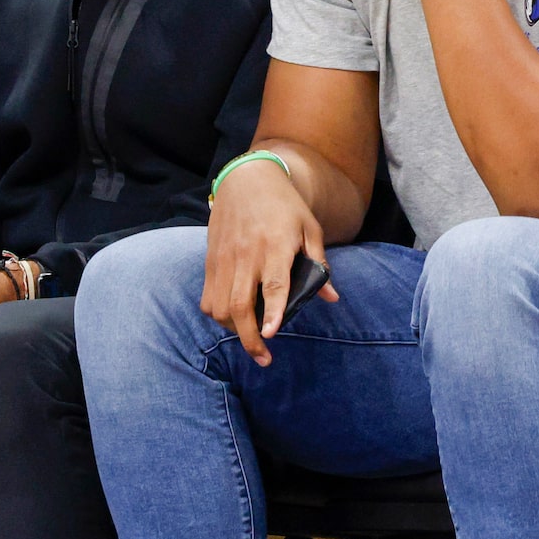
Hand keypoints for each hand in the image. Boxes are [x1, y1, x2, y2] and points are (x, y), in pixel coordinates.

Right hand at [201, 156, 333, 366]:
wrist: (247, 180)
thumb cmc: (285, 206)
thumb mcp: (310, 228)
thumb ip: (318, 263)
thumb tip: (330, 297)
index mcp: (276, 246)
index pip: (273, 284)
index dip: (272, 312)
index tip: (270, 334)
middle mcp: (247, 255)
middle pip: (240, 305)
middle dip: (250, 338)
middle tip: (264, 358)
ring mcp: (225, 259)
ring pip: (220, 307)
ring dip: (233, 329)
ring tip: (250, 336)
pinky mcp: (210, 260)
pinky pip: (208, 298)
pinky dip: (218, 315)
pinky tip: (232, 318)